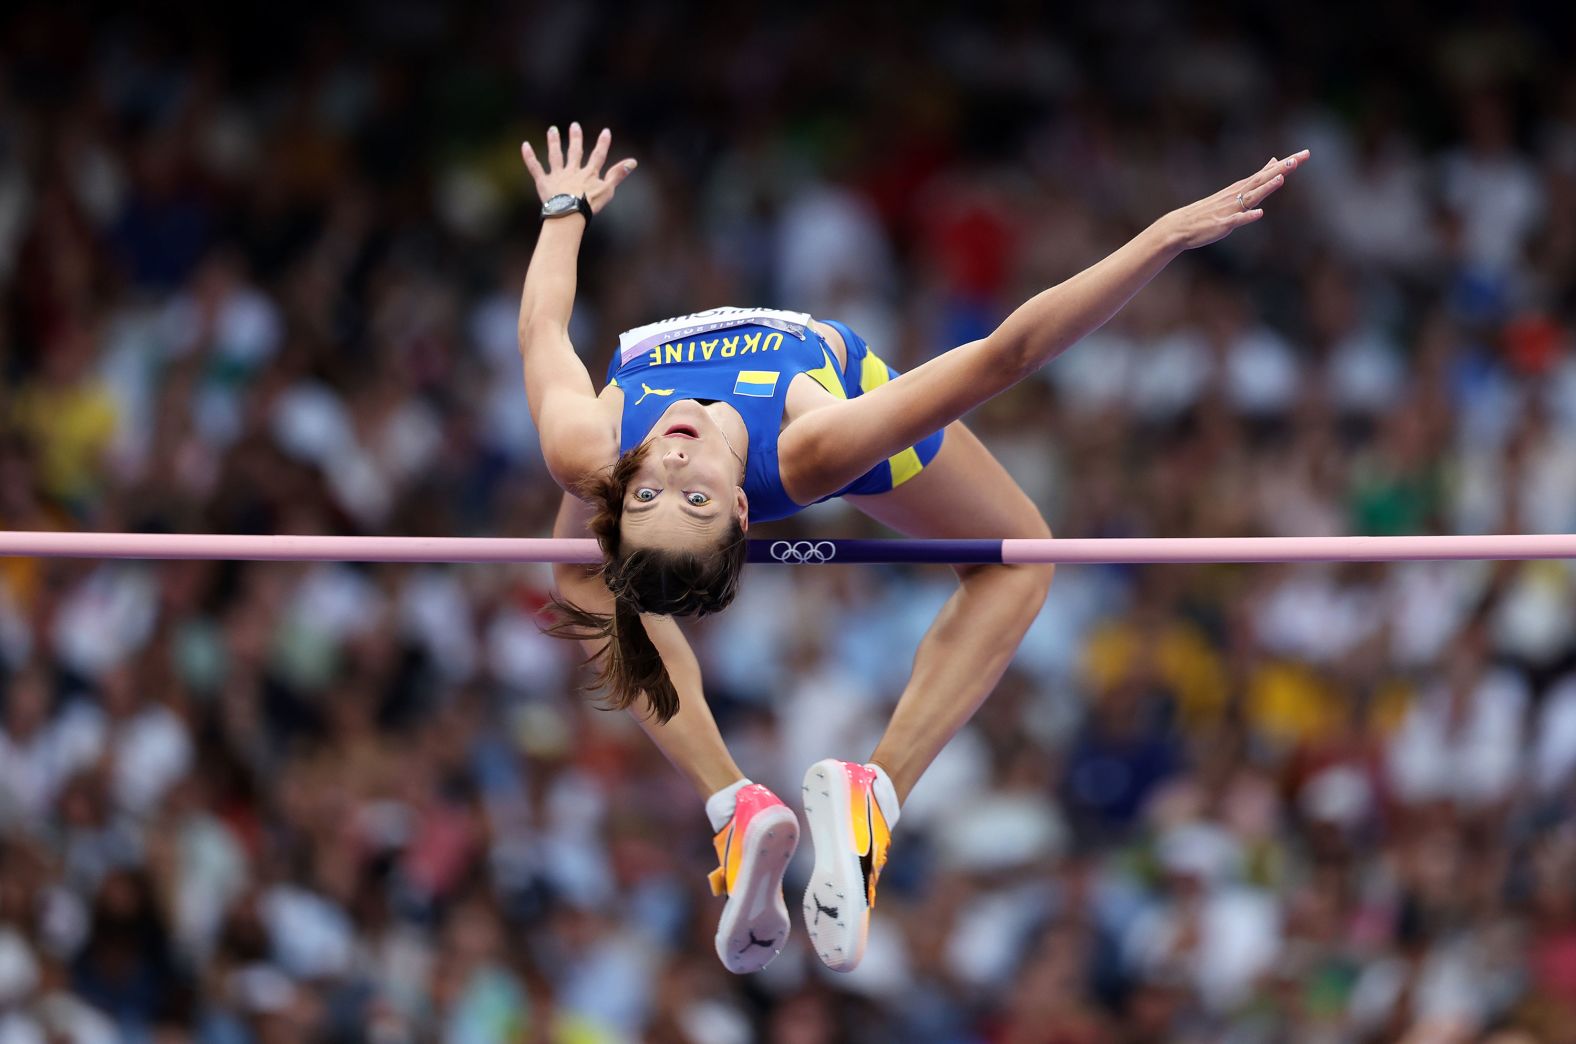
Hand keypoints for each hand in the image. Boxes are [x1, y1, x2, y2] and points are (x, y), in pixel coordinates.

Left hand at [521, 122, 636, 215]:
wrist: (569, 212)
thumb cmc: (589, 204)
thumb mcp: (608, 190)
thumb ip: (618, 174)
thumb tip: (633, 162)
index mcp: (589, 174)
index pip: (598, 156)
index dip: (602, 144)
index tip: (605, 132)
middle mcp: (573, 171)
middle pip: (575, 152)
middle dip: (575, 138)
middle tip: (574, 125)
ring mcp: (558, 176)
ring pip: (555, 156)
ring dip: (554, 142)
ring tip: (552, 130)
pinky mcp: (544, 182)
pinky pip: (535, 167)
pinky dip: (529, 157)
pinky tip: (524, 145)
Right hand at [1156, 149, 1309, 250]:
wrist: (1180, 226)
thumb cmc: (1208, 211)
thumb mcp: (1235, 191)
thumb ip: (1257, 178)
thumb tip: (1274, 161)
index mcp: (1241, 188)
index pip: (1267, 172)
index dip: (1286, 164)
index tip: (1305, 154)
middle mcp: (1237, 195)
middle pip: (1263, 180)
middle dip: (1282, 169)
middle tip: (1300, 158)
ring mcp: (1229, 209)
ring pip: (1251, 197)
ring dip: (1266, 188)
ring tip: (1281, 179)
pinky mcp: (1222, 224)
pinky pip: (1236, 220)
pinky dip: (1247, 216)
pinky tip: (1258, 213)